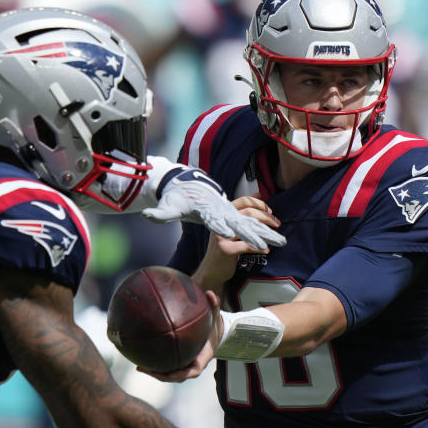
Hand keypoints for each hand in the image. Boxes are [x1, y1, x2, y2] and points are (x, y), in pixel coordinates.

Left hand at [141, 290, 222, 382]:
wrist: (214, 334)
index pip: (192, 371)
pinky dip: (155, 363)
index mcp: (202, 359)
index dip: (180, 374)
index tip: (170, 373)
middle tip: (146, 369)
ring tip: (138, 366)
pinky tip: (141, 356)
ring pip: (168, 373)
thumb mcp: (216, 316)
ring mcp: (184, 365)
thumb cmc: (214, 327)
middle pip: (175, 376)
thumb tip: (210, 292)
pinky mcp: (178, 361)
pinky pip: (166, 364)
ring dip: (154, 372)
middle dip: (161, 375)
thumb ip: (214, 305)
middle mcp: (192, 365)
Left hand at [142, 167, 285, 250]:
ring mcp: (231, 211)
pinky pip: (255, 221)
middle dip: (252, 232)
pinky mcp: (236, 213)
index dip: (219, 226)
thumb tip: (145, 215)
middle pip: (239, 222)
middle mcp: (222, 210)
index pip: (213, 220)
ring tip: (282, 241)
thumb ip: (159, 213)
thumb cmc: (180, 199)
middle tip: (264, 243)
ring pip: (252, 222)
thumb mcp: (169, 206)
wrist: (192, 184)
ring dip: (267, 231)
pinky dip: (267, 227)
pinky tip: (279, 235)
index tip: (227, 234)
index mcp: (206, 210)